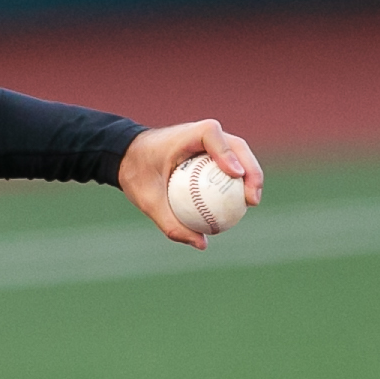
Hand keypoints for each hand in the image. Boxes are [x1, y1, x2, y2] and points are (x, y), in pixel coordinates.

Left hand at [117, 121, 264, 249]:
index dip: (226, 152)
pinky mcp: (212, 152)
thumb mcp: (147, 202)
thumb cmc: (136, 174)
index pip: (211, 134)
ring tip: (252, 203)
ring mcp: (210, 142)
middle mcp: (201, 134)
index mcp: (185, 135)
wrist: (128, 158)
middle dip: (251, 170)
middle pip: (236, 145)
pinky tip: (239, 205)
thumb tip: (202, 244)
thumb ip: (171, 223)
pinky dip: (236, 183)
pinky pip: (229, 166)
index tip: (235, 175)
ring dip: (250, 176)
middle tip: (252, 199)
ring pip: (239, 154)